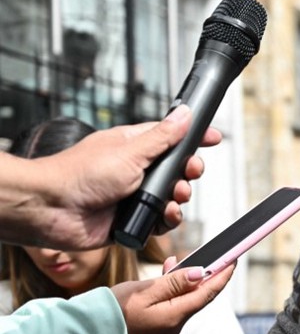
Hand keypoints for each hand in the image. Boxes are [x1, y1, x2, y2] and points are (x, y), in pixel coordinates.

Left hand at [38, 104, 222, 250]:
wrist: (52, 211)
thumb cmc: (80, 174)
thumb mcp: (130, 151)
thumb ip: (162, 136)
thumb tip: (184, 113)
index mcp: (133, 146)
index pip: (171, 137)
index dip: (193, 138)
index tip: (213, 138)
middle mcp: (135, 170)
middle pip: (176, 170)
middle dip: (188, 173)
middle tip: (190, 174)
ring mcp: (133, 195)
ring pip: (171, 197)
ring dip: (179, 199)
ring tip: (174, 198)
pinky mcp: (131, 220)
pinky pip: (159, 220)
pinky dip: (166, 220)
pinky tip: (163, 217)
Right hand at [112, 261, 234, 333]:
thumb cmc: (113, 311)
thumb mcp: (145, 291)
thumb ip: (175, 282)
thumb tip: (201, 274)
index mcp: (175, 317)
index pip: (208, 293)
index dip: (222, 276)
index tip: (233, 260)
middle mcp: (175, 325)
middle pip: (199, 296)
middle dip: (206, 275)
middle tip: (212, 256)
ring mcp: (165, 327)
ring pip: (185, 298)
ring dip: (185, 279)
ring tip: (177, 261)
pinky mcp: (155, 325)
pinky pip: (172, 303)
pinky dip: (173, 288)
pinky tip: (165, 274)